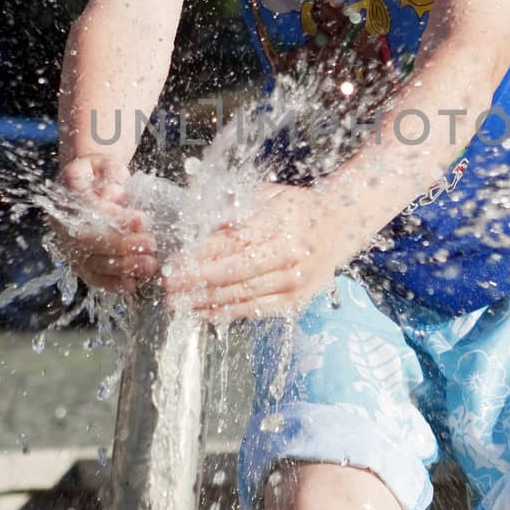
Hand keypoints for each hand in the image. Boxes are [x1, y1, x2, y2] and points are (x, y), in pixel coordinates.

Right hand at [52, 156, 158, 292]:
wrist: (88, 183)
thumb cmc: (100, 173)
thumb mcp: (105, 163)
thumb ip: (110, 173)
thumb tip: (113, 193)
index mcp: (68, 193)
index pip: (88, 208)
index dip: (113, 217)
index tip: (140, 219)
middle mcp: (62, 222)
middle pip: (87, 240)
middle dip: (121, 245)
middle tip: (150, 244)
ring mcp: (68, 245)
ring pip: (90, 262)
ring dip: (121, 267)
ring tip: (149, 264)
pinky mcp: (79, 261)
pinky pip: (92, 277)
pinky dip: (111, 283)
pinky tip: (131, 282)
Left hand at [162, 183, 353, 320]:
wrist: (340, 226)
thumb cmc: (297, 208)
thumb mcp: (267, 196)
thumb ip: (235, 212)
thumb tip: (199, 230)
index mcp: (280, 227)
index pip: (231, 246)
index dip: (199, 257)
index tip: (175, 263)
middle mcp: (289, 258)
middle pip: (233, 274)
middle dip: (195, 282)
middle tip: (169, 286)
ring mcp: (294, 283)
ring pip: (242, 296)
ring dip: (206, 301)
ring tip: (179, 303)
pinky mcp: (295, 301)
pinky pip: (255, 310)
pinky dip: (227, 313)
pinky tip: (204, 312)